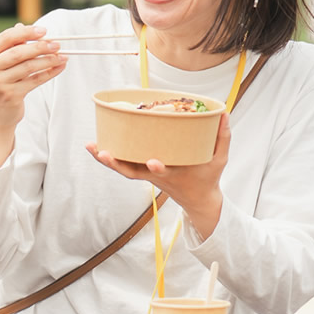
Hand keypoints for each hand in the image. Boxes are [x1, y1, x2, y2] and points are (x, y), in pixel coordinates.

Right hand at [0, 24, 66, 130]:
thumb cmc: (4, 82)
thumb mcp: (4, 63)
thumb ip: (14, 46)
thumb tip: (27, 27)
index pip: (6, 38)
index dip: (25, 33)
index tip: (43, 31)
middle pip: (17, 52)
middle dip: (40, 47)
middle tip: (56, 44)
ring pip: (28, 67)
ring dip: (48, 60)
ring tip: (62, 56)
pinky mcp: (10, 95)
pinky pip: (35, 80)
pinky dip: (50, 73)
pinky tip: (59, 67)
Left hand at [84, 114, 230, 233]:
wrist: (197, 200)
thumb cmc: (208, 178)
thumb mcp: (220, 160)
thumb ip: (222, 137)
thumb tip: (223, 112)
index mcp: (175, 174)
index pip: (164, 173)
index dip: (157, 169)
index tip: (153, 162)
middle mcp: (156, 176)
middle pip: (132, 173)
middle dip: (116, 164)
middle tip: (102, 153)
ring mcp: (147, 175)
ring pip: (123, 170)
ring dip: (106, 160)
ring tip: (91, 146)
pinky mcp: (142, 172)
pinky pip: (123, 166)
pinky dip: (110, 158)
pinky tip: (96, 146)